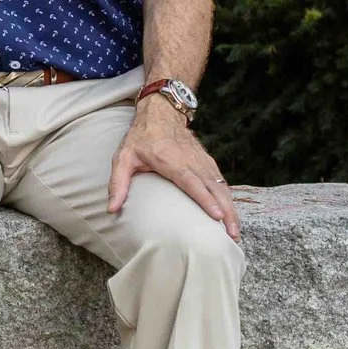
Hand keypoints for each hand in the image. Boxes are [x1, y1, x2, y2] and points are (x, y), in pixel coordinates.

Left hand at [109, 96, 238, 238]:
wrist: (161, 113)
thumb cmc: (140, 138)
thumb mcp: (123, 158)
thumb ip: (118, 183)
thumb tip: (111, 209)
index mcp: (170, 160)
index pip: (191, 181)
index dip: (205, 199)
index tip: (216, 216)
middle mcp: (191, 161)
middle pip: (213, 188)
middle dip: (225, 212)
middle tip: (232, 235)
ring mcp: (202, 161)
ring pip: (221, 187)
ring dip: (231, 209)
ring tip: (235, 232)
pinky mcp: (207, 162)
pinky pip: (221, 182)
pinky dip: (228, 199)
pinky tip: (232, 215)